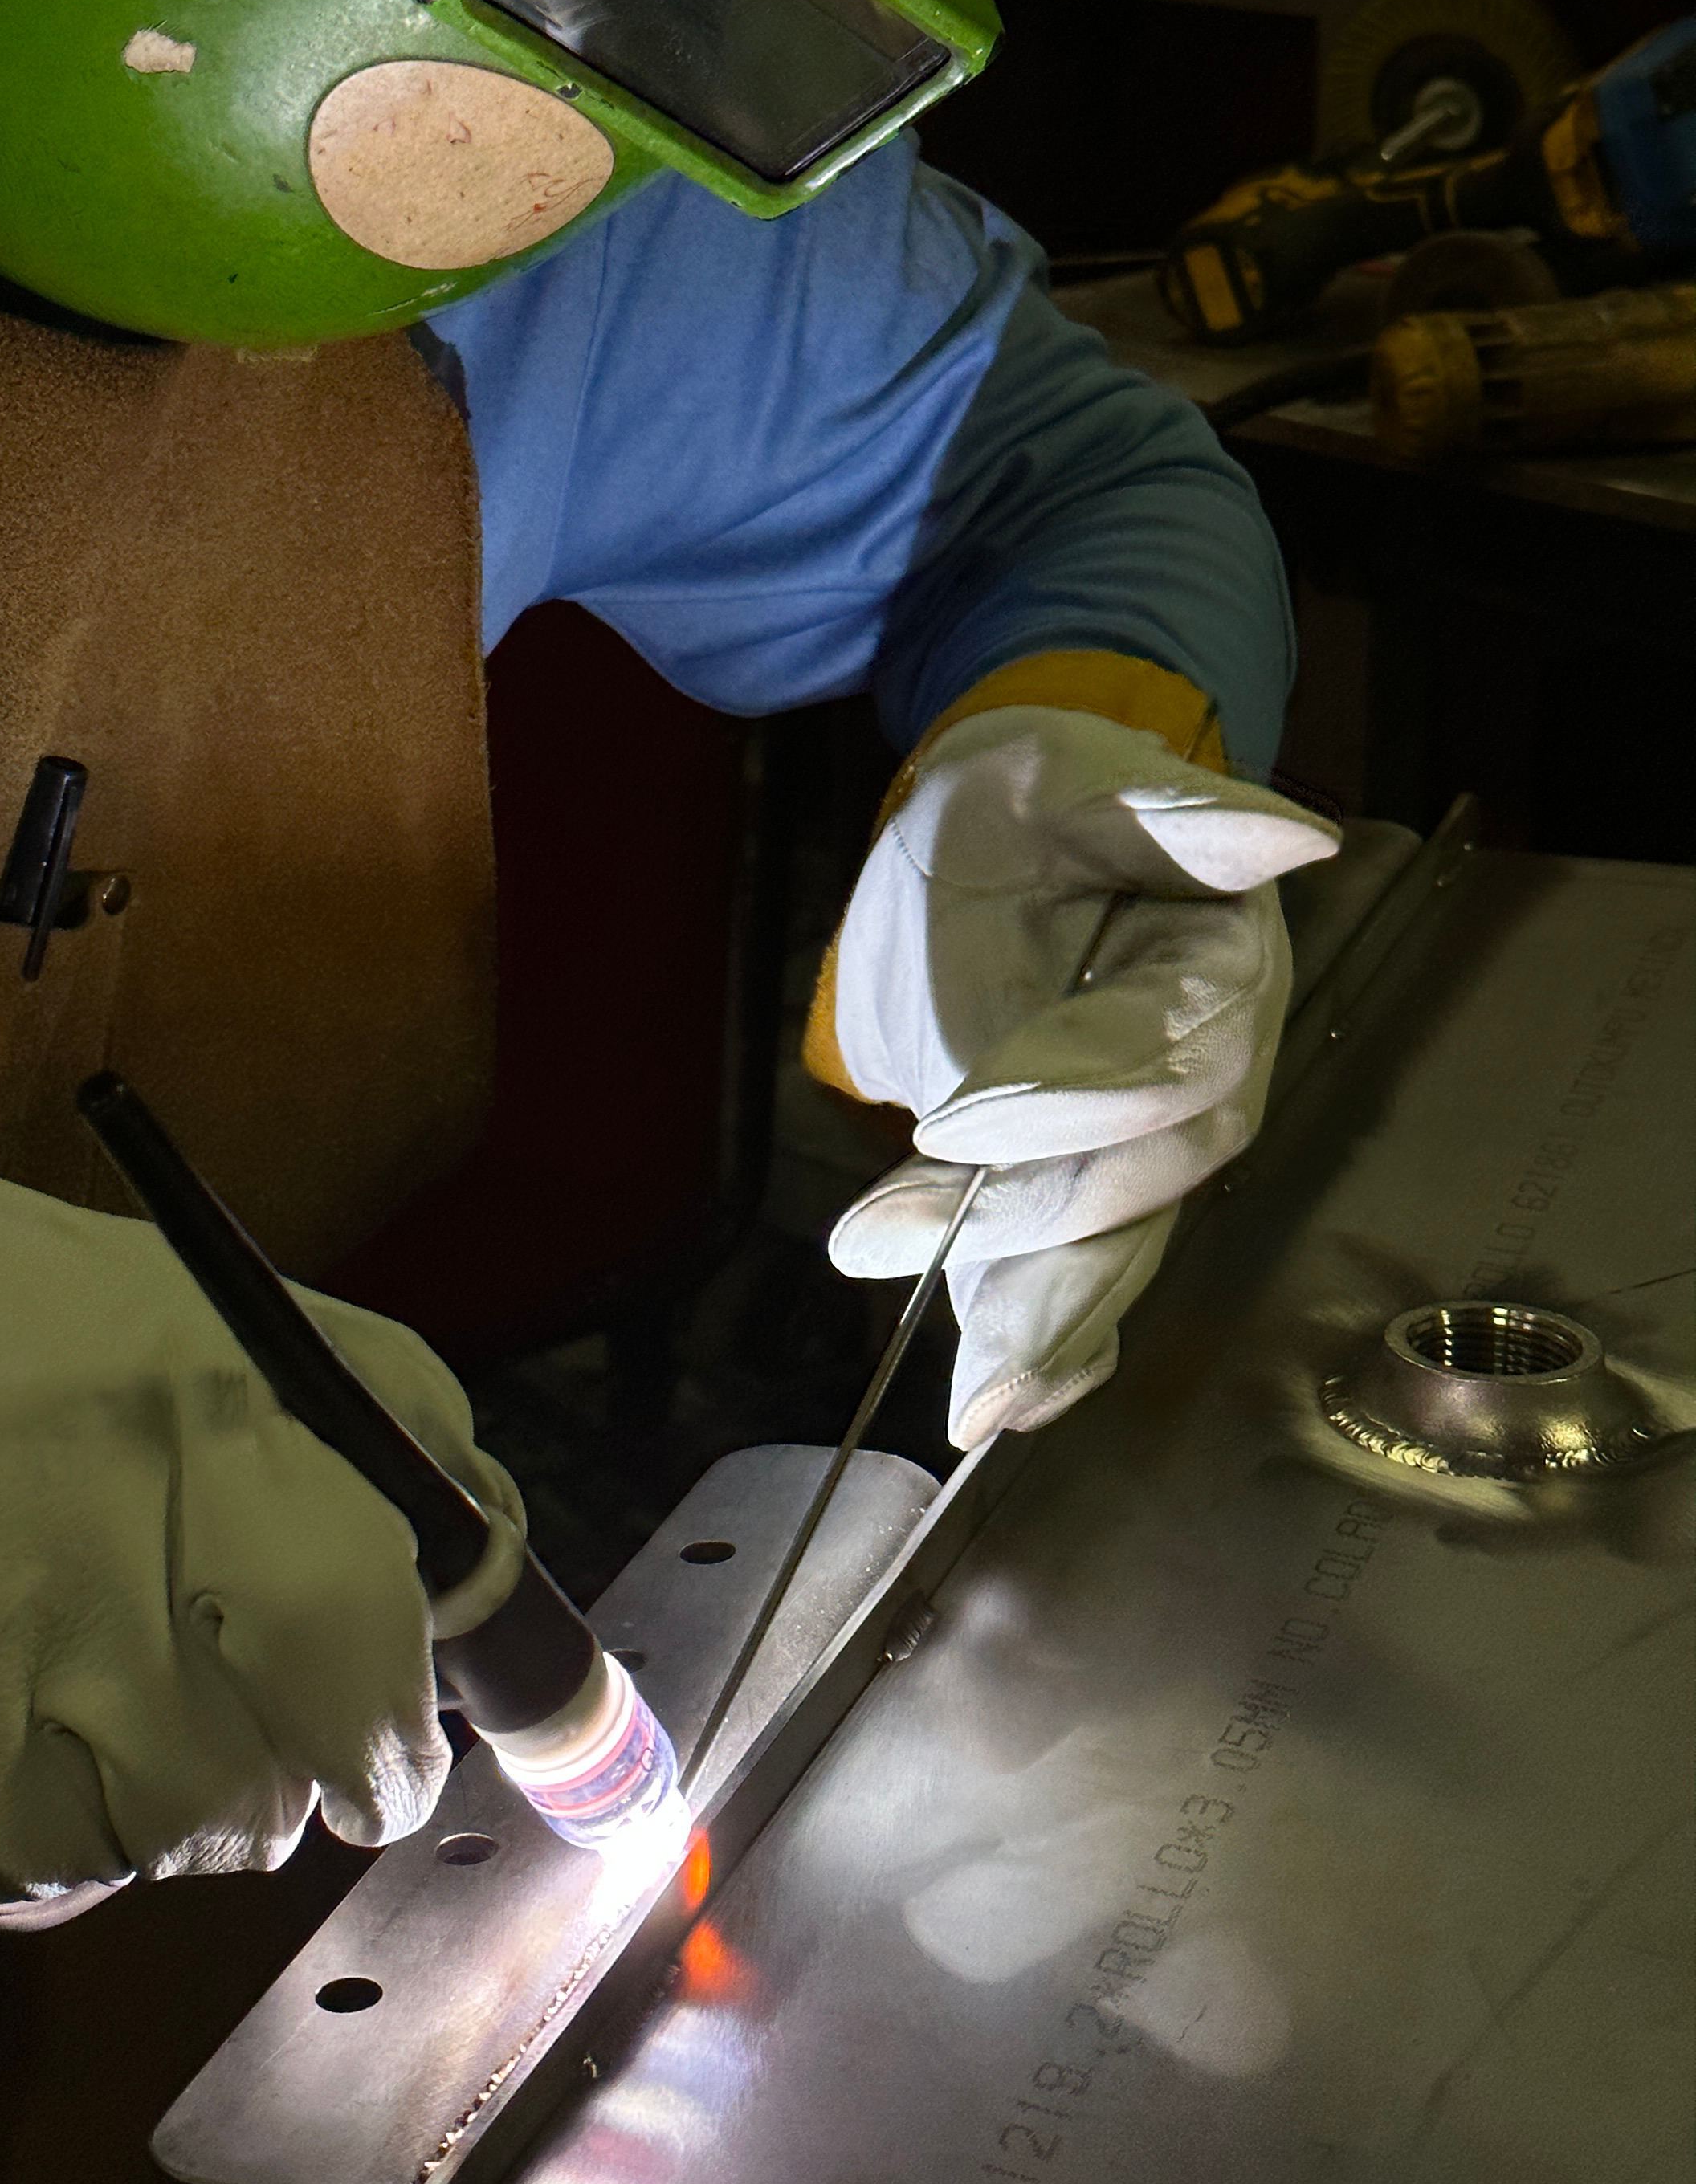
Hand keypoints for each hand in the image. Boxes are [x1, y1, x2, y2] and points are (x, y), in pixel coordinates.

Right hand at [0, 1103, 522, 1919]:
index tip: (376, 1756)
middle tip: (169, 1690)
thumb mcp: (212, 1306)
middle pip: (248, 1803)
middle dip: (245, 1771)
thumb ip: (387, 1431)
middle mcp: (87, 1584)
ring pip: (122, 1860)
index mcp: (201, 1434)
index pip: (363, 1665)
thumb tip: (493, 1596)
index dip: (383, 1734)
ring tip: (17, 1654)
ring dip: (103, 1792)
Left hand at [820, 707, 1336, 1448]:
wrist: (988, 843)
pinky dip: (1046, 1351)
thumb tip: (1289, 835)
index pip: (1167, 1061)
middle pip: (1146, 1179)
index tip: (948, 1122)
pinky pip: (1081, 1282)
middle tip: (893, 1242)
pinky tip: (1001, 1407)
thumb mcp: (1062, 776)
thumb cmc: (1025, 800)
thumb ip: (1172, 812)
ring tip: (974, 1396)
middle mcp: (1203, 1078)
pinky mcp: (1077, 1189)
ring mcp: (1142, 1148)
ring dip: (1042, 1325)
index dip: (1069, 1097)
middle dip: (1028, 1228)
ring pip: (1115, 1250)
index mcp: (1218, 973)